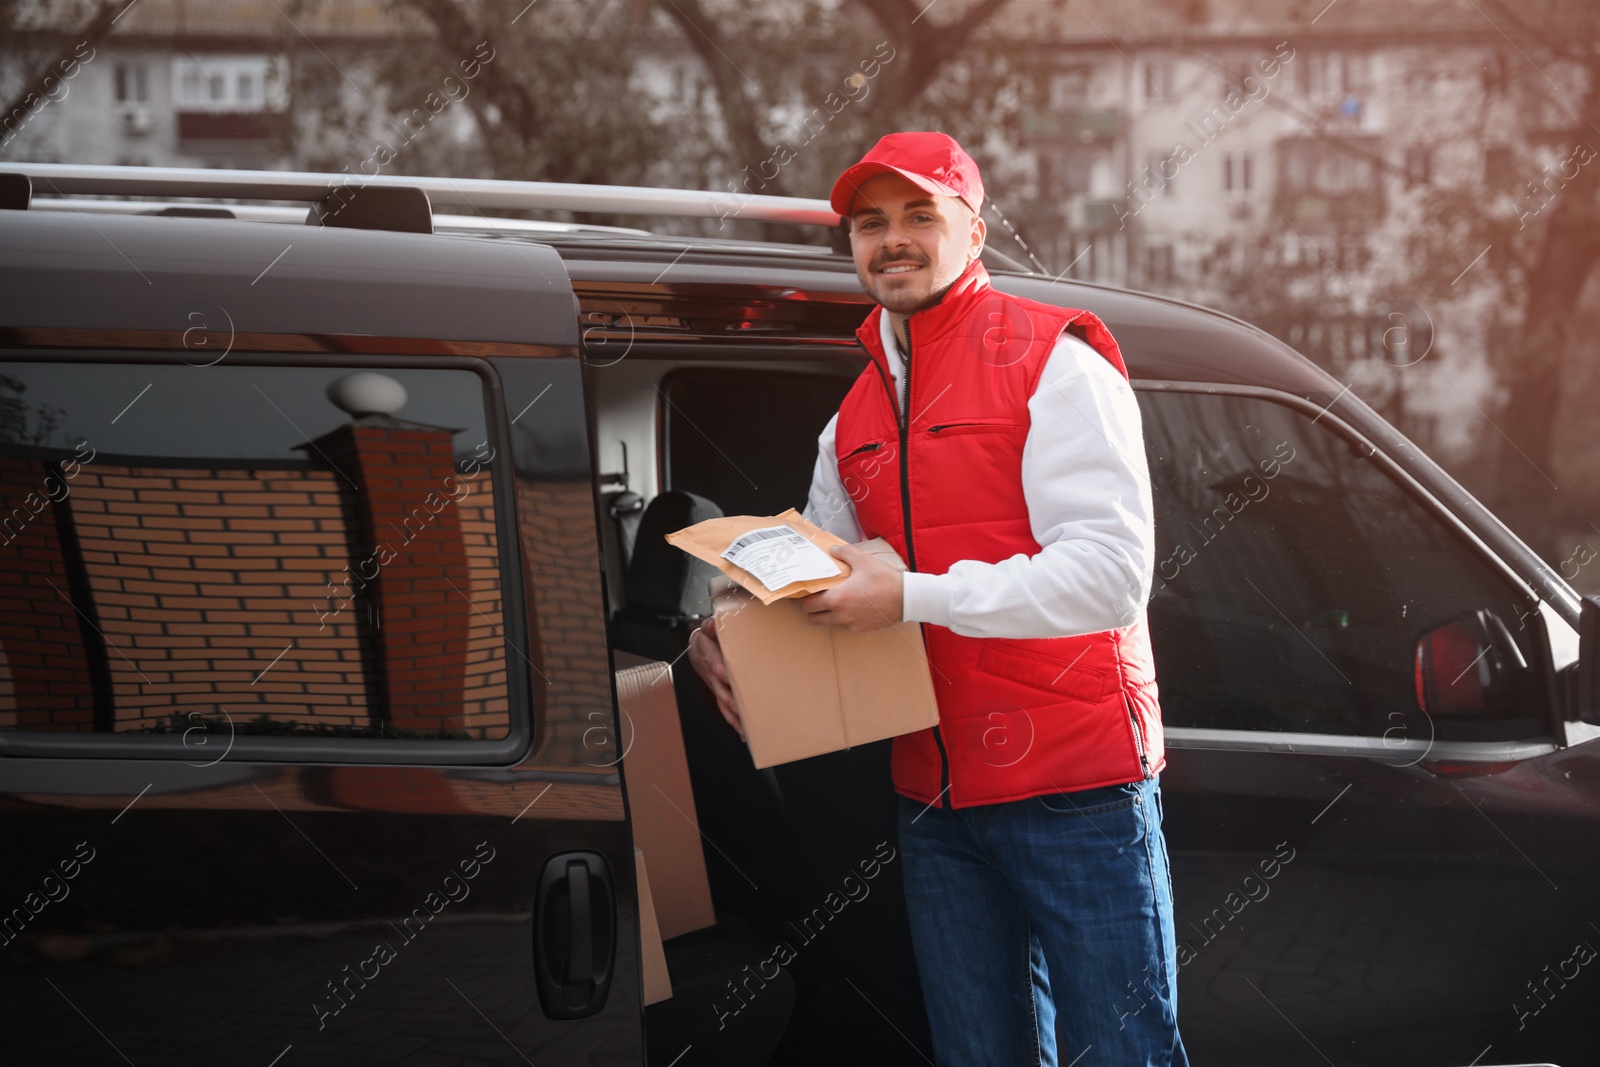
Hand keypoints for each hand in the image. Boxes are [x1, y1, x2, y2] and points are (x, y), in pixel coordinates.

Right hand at [688, 617, 744, 740]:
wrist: (697, 648)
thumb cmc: (707, 639)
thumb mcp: (708, 627)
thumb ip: (711, 626)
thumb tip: (712, 625)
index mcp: (710, 657)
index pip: (717, 666)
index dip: (724, 674)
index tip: (733, 679)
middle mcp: (712, 676)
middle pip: (722, 691)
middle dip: (733, 703)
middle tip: (746, 712)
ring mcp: (715, 687)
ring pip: (724, 704)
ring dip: (734, 718)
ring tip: (746, 730)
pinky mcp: (720, 693)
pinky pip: (725, 709)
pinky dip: (734, 722)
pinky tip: (744, 733)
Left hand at [798, 543, 902, 631]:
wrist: (906, 599)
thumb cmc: (884, 580)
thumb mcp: (863, 560)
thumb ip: (845, 553)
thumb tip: (833, 550)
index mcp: (837, 599)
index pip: (808, 605)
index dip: (802, 599)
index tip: (802, 593)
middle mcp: (840, 615)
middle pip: (814, 618)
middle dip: (810, 609)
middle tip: (813, 597)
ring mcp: (851, 624)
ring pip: (829, 622)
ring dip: (826, 614)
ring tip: (832, 601)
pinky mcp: (861, 629)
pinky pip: (845, 624)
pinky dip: (843, 617)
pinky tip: (850, 606)